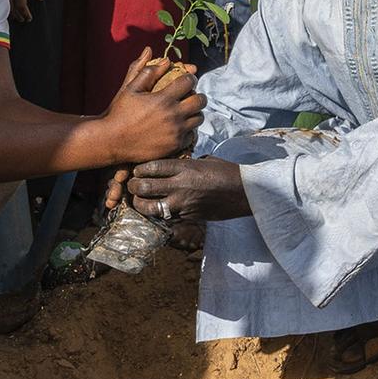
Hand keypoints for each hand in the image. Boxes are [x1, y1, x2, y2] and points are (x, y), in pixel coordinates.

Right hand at [0, 0, 41, 21]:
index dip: (25, 13)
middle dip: (18, 15)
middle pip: (12, 7)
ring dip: (10, 12)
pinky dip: (2, 5)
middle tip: (22, 20)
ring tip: (15, 17)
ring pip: (4, 4)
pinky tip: (4, 7)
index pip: (22, 4)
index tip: (29, 19)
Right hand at [101, 52, 204, 162]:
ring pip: (198, 118)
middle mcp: (173, 115)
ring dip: (195, 112)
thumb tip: (165, 60)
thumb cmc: (120, 113)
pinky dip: (188, 130)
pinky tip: (180, 127)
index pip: (188, 82)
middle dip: (198, 95)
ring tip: (186, 111)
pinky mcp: (174, 146)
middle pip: (200, 101)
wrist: (112, 141)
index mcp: (163, 99)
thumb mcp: (130, 89)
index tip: (187, 80)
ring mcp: (175, 132)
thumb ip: (148, 73)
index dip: (190, 78)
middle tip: (191, 95)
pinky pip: (192, 136)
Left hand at [126, 155, 249, 222]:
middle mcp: (181, 185)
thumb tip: (175, 163)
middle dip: (134, 187)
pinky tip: (154, 212)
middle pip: (145, 187)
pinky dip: (157, 216)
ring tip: (138, 202)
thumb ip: (187, 162)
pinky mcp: (188, 217)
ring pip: (151, 208)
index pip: (152, 167)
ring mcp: (183, 203)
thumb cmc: (227, 172)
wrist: (245, 193)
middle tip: (132, 186)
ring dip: (141, 205)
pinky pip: (165, 218)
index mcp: (185, 167)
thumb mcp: (206, 160)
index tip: (136, 170)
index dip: (139, 169)